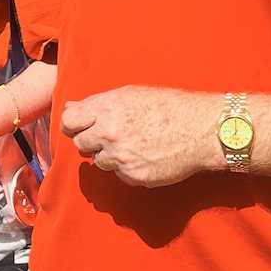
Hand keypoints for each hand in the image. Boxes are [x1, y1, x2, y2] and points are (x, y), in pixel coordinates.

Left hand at [61, 85, 219, 186]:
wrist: (201, 129)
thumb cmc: (169, 107)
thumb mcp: (131, 94)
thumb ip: (98, 103)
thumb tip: (70, 108)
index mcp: (107, 108)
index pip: (69, 121)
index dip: (72, 125)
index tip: (79, 127)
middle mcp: (110, 132)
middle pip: (80, 144)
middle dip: (92, 142)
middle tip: (111, 137)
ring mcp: (121, 156)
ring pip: (99, 161)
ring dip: (110, 156)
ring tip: (134, 145)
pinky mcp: (133, 175)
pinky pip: (119, 174)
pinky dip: (128, 168)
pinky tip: (146, 156)